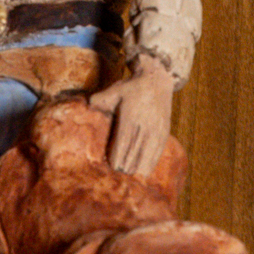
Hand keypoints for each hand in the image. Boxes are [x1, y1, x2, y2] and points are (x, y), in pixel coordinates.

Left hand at [92, 63, 176, 177]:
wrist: (157, 79)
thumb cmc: (132, 87)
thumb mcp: (116, 89)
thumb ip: (102, 98)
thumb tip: (88, 103)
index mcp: (130, 114)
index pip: (124, 140)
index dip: (118, 155)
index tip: (113, 166)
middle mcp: (145, 122)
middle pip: (135, 149)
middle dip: (127, 163)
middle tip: (119, 173)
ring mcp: (156, 127)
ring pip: (148, 152)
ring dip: (139, 165)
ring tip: (131, 174)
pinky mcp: (165, 129)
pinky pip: (159, 149)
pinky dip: (152, 161)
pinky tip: (146, 170)